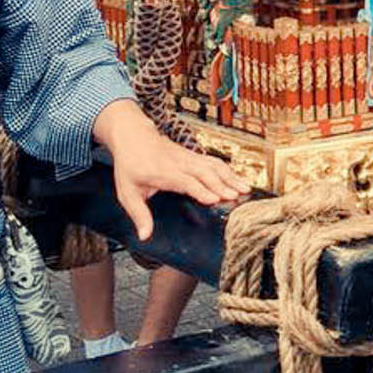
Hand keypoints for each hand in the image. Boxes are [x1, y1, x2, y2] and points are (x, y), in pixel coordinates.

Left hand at [93, 99, 249, 240]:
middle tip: (236, 196)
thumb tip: (144, 235)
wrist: (133, 136)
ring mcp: (188, 157)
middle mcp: (179, 163)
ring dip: (230, 176)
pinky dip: (228, 170)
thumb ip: (139, 214)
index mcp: (163, 172)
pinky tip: (238, 179)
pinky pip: (214, 162)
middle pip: (204, 172)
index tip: (215, 199)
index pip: (186, 181)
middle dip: (221, 184)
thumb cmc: (130, 165)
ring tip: (245, 189)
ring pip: (213, 165)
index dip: (201, 190)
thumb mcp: (127, 192)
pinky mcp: (193, 155)